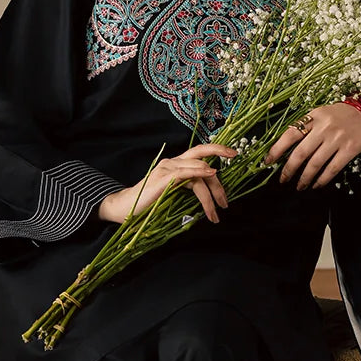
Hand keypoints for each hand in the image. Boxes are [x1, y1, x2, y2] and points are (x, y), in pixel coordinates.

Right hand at [98, 142, 237, 224]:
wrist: (125, 209)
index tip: (235, 154)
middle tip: (227, 198)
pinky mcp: (163, 178)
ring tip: (218, 210)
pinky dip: (200, 172)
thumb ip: (188, 190)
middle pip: (203, 157)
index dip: (218, 150)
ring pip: (198, 170)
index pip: (200, 153)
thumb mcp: (173, 195)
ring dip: (212, 191)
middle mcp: (172, 162)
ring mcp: (167, 169)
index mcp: (176, 165)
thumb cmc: (149, 204)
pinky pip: (185, 173)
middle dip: (221, 166)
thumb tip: (210, 197)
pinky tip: (211, 175)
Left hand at [264, 104, 360, 189]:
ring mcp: (337, 139)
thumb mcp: (321, 114)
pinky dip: (322, 179)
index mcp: (314, 117)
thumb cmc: (340, 116)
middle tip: (283, 180)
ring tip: (300, 186)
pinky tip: (316, 184)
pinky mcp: (350, 149)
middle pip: (301, 153)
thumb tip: (285, 149)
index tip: (268, 161)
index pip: (290, 134)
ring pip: (316, 163)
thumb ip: (306, 128)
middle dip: (289, 169)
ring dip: (305, 178)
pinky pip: (332, 168)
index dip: (277, 149)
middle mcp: (324, 128)